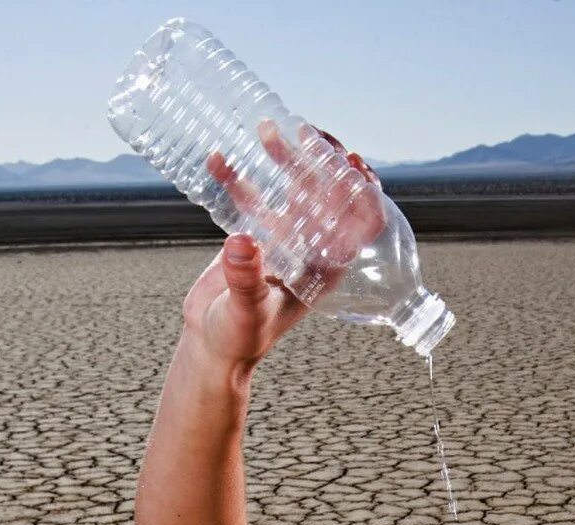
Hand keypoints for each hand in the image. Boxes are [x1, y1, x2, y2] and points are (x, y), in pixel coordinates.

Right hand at [178, 123, 382, 367]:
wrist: (210, 346)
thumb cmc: (238, 338)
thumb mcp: (246, 310)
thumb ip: (246, 280)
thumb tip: (243, 242)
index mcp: (325, 268)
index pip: (359, 225)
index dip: (364, 193)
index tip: (353, 163)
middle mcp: (310, 249)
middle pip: (328, 196)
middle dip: (321, 161)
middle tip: (304, 131)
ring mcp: (283, 239)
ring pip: (293, 189)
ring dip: (284, 158)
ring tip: (266, 129)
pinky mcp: (253, 235)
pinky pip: (250, 198)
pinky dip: (236, 177)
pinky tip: (218, 158)